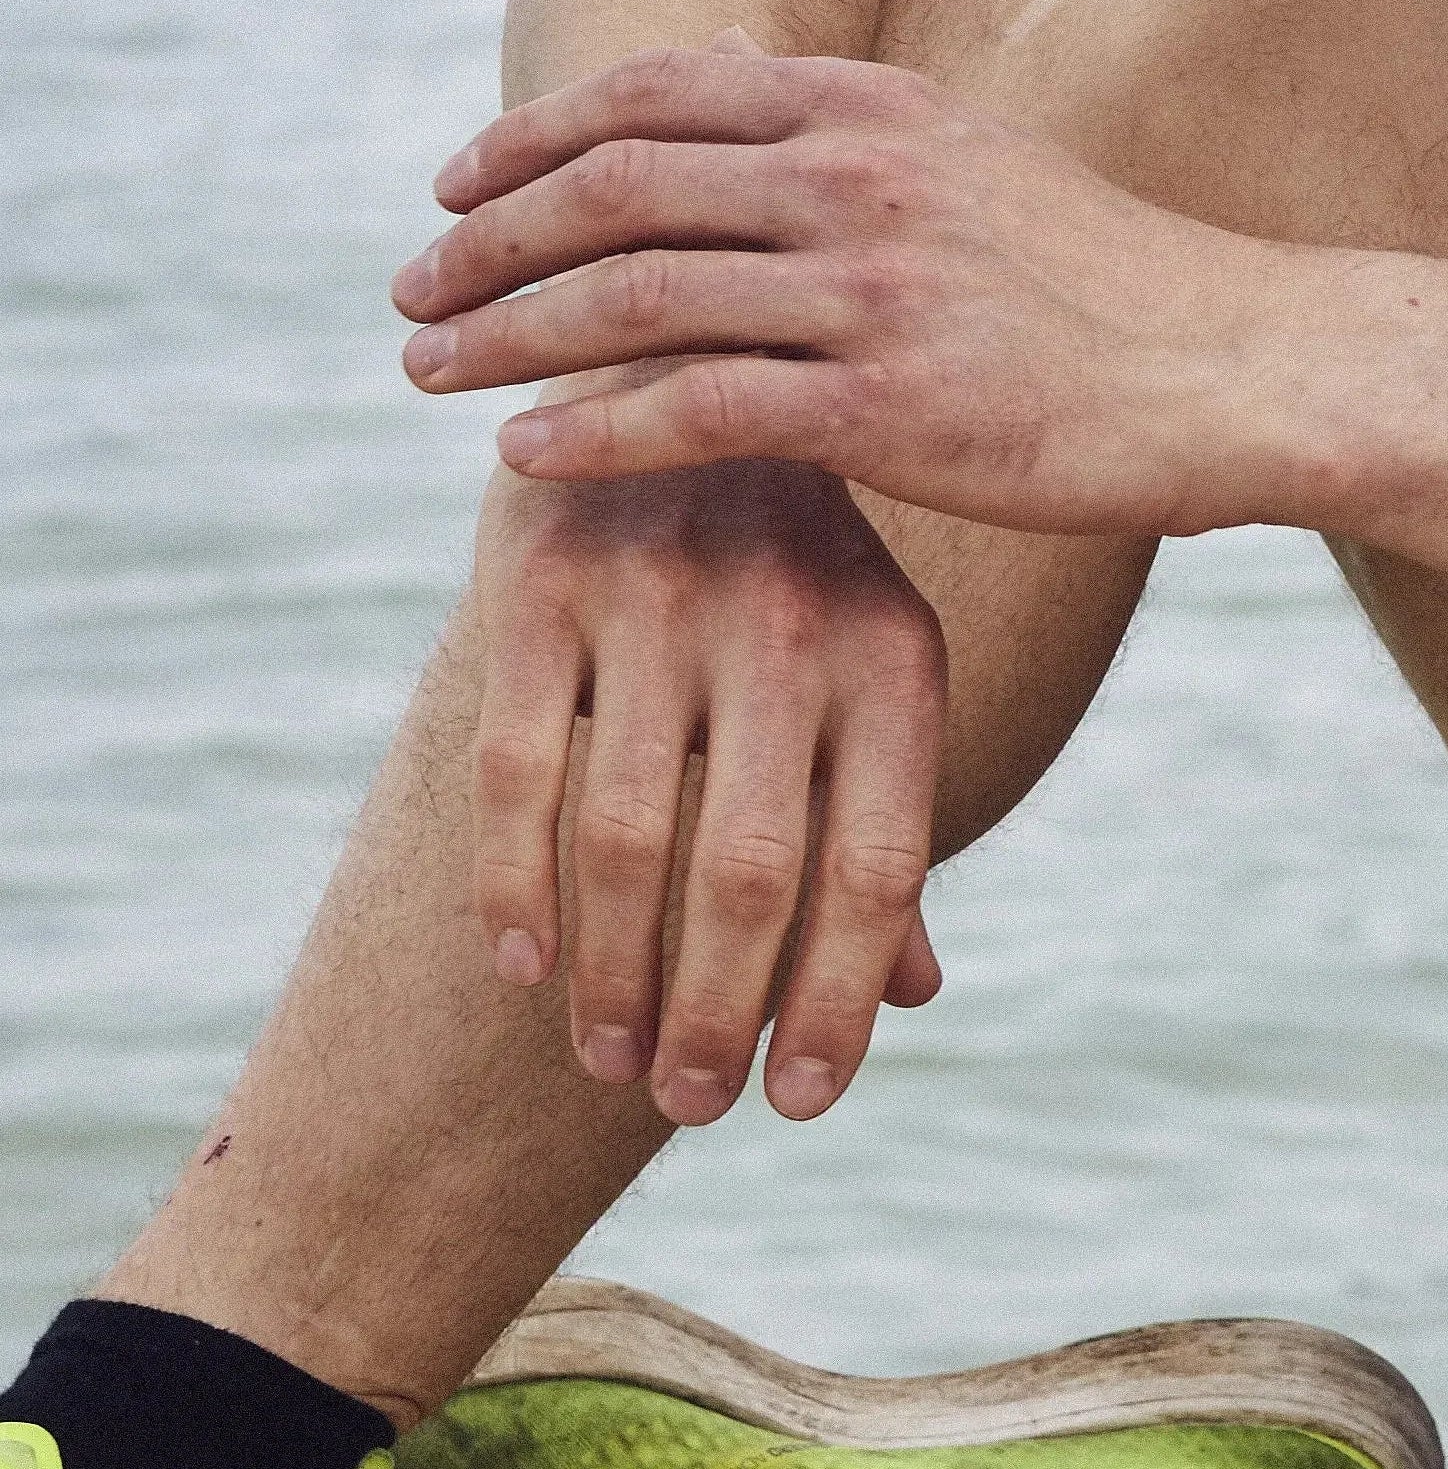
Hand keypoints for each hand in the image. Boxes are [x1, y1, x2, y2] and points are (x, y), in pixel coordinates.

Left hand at [393, 48, 1285, 536]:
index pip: (652, 95)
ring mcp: (873, 291)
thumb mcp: (981, 161)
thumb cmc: (1116, 284)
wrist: (1242, 367)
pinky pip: (697, 412)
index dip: (530, 136)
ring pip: (630, 299)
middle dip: (485, 239)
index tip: (455, 187)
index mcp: (875, 108)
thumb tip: (737, 83)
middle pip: (612, 187)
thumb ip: (854, 131)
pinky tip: (527, 457)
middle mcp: (859, 178)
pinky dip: (592, 433)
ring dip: (505, 336)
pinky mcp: (893, 405)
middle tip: (411, 291)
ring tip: (427, 374)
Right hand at [468, 451, 946, 1125]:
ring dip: (614, 975)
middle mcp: (789, 628)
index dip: (837, 1001)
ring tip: (609, 1061)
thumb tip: (912, 991)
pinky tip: (523, 967)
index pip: (880, 866)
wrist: (686, 364)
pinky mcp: (540, 584)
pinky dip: (514, 886)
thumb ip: (884, 819)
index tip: (798, 1104)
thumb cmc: (798, 564)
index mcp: (896, 658)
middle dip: (716, 1015)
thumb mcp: (876, 668)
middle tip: (689, 1104)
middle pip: (752, 874)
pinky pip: (514, 770)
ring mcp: (662, 602)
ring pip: (628, 839)